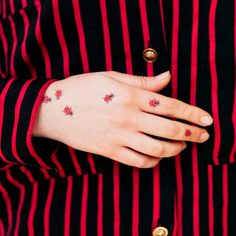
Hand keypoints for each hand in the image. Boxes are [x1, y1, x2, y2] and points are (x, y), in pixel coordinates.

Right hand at [33, 71, 212, 167]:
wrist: (53, 110)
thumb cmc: (82, 89)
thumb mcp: (111, 77)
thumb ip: (142, 81)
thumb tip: (167, 78)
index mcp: (129, 97)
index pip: (169, 105)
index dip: (192, 113)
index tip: (207, 119)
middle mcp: (127, 118)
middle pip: (169, 129)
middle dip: (191, 133)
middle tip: (203, 136)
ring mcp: (118, 137)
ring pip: (157, 149)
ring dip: (175, 148)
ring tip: (183, 145)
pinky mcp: (109, 152)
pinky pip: (138, 161)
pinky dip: (154, 161)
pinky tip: (158, 155)